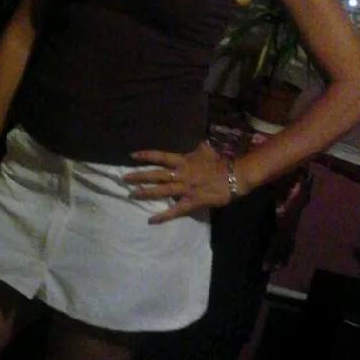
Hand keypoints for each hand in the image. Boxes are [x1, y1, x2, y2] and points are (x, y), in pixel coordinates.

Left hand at [124, 140, 239, 223]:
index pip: (161, 156)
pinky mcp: (192, 202)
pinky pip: (175, 210)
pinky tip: (151, 219)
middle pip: (157, 174)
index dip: (146, 155)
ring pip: (162, 191)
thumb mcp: (205, 149)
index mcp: (183, 161)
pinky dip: (163, 215)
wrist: (234, 176)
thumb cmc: (220, 162)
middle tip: (124, 178)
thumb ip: (196, 147)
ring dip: (146, 192)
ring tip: (132, 194)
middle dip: (140, 176)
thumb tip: (195, 140)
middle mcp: (181, 174)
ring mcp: (185, 189)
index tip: (132, 155)